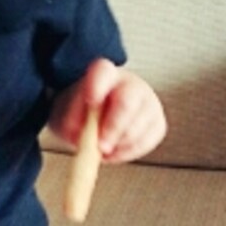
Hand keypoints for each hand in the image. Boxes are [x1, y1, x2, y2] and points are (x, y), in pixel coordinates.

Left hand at [50, 59, 166, 163]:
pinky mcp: (157, 124)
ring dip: (117, 145)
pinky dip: (128, 153)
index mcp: (105, 73)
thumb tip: (78, 134)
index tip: (90, 101)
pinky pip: (146, 142)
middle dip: (112, 128)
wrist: (100, 115)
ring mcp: (149, 103)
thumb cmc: (84, 111)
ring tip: (101, 150)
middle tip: (100, 146)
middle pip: (127, 103)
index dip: (96, 86)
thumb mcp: (67, 111)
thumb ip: (70, 119)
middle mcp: (131, 84)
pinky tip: (114, 152)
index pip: (102, 72)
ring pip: (138, 127)